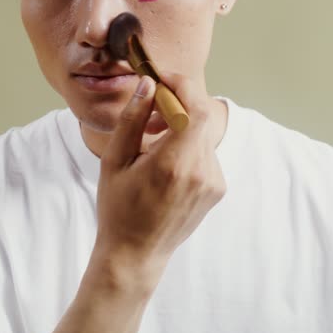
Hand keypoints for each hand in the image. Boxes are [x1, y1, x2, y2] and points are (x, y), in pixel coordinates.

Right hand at [91, 73, 227, 291]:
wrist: (136, 253)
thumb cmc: (118, 208)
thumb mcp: (115, 160)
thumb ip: (133, 119)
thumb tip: (148, 84)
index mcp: (174, 163)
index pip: (195, 109)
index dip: (183, 86)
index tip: (162, 79)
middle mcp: (201, 172)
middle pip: (201, 118)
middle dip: (177, 105)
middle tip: (150, 111)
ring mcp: (213, 182)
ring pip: (203, 135)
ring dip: (181, 127)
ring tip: (151, 140)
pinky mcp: (217, 189)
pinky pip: (206, 153)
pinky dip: (188, 146)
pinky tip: (164, 162)